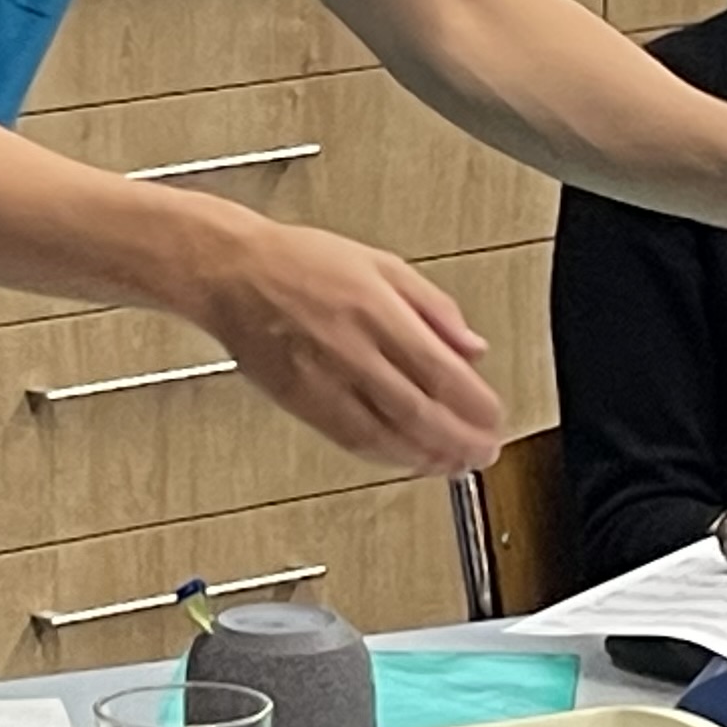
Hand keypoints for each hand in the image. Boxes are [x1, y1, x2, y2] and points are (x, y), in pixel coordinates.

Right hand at [182, 217, 501, 477]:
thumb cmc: (300, 262)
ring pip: (386, 435)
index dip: (475, 405)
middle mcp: (353, 351)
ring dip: (427, 457)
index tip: (495, 419)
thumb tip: (473, 346)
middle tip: (484, 453)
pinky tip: (406, 458)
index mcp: (378, 312)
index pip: (442, 372)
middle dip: (460, 442)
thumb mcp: (382, 265)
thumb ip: (433, 307)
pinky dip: (386, 456)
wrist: (231, 274)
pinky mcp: (301, 402)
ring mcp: (325, 381)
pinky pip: (351, 440)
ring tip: (454, 464)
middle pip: (420, 412)